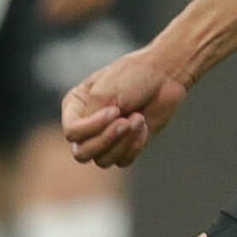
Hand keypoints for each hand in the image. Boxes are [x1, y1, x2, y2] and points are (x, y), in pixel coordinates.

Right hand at [62, 43, 191, 167]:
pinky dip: (134, 146)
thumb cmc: (134, 76)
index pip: (71, 132)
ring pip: (102, 160)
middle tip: (126, 121)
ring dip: (123, 142)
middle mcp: (86, 125)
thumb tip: (89, 141)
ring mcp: (106, 137)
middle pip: (82, 153)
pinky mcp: (126, 145)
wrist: (165, 76)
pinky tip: (144, 126)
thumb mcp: (105, 92)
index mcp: (75, 106)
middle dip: (106, 139)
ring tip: (138, 118)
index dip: (91, 127)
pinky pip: (122, 161)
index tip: (114, 110)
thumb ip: (89, 118)